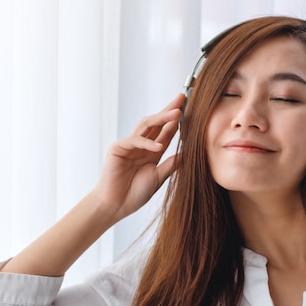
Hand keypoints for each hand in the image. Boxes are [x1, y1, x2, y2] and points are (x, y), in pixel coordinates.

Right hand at [92, 94, 184, 221]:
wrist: (116, 206)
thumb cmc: (134, 194)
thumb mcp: (159, 177)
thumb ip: (171, 164)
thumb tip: (189, 153)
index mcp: (151, 151)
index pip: (165, 131)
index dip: (176, 120)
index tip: (189, 108)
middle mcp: (140, 145)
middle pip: (156, 122)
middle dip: (169, 110)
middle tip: (182, 98)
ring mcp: (128, 145)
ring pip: (145, 126)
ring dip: (161, 118)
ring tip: (176, 113)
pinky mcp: (117, 149)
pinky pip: (134, 140)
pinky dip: (146, 142)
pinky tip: (158, 146)